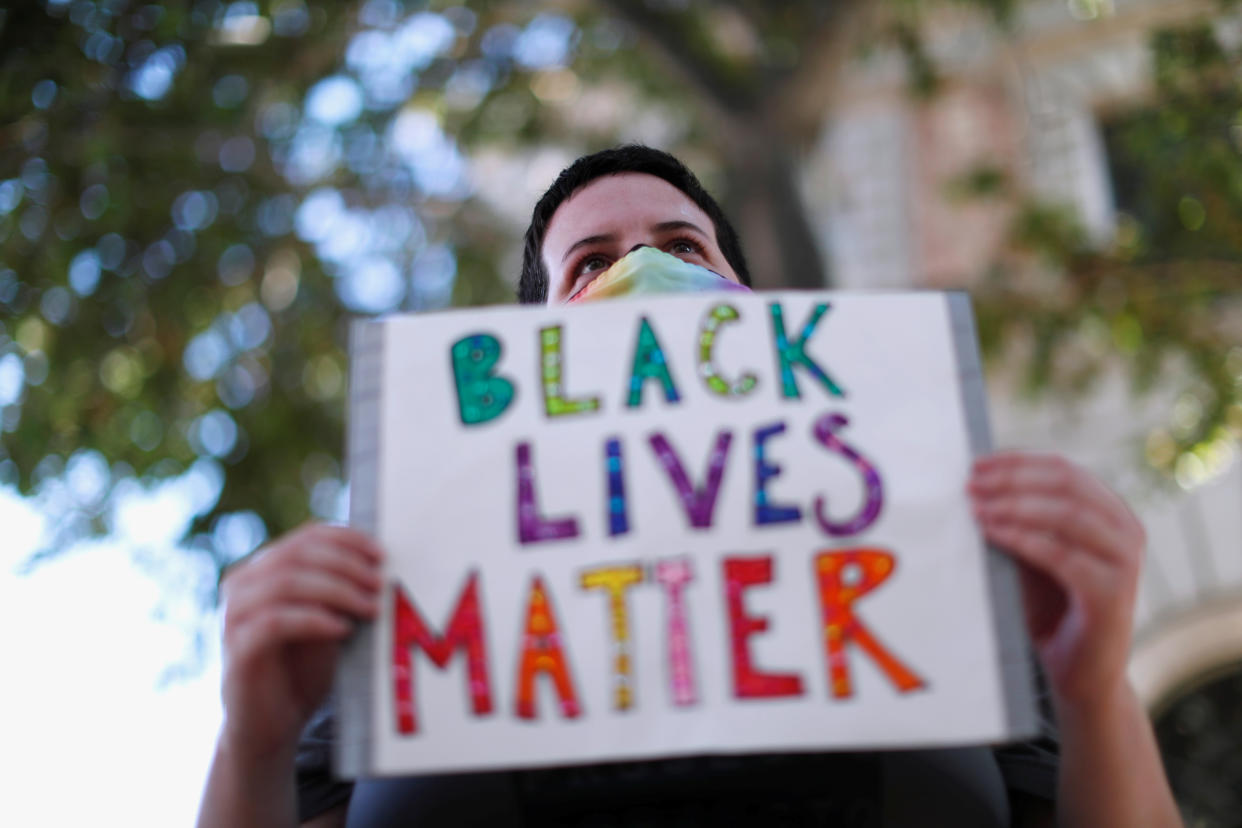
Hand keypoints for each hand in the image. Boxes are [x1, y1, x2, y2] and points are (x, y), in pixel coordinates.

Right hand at [218, 523, 382, 763]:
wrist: (272, 727)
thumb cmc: (302, 669)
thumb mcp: (327, 622)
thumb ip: (340, 592)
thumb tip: (379, 566)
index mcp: (264, 570)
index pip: (306, 536)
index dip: (346, 539)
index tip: (381, 553)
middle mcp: (242, 586)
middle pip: (297, 554)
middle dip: (345, 564)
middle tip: (379, 582)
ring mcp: (234, 616)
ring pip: (286, 582)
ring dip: (336, 590)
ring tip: (368, 607)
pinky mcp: (237, 649)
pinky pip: (275, 622)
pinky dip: (314, 620)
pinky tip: (342, 630)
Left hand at [969, 453, 1143, 706]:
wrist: (1080, 674)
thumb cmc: (1051, 610)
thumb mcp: (1034, 555)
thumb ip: (1020, 521)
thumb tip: (976, 485)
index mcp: (1110, 512)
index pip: (1064, 469)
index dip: (1018, 461)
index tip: (976, 463)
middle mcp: (1125, 529)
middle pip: (1066, 483)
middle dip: (1012, 478)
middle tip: (970, 484)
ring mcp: (1125, 560)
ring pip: (1066, 513)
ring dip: (1014, 504)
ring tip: (975, 508)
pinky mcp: (1113, 593)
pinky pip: (1062, 554)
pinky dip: (1022, 538)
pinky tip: (991, 533)